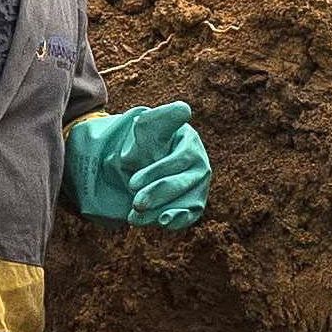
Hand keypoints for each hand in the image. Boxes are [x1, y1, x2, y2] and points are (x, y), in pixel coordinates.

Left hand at [65, 100, 209, 228]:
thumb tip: (184, 109)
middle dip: (156, 195)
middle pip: (180, 183)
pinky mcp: (195, 203)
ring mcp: (199, 184)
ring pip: (185, 202)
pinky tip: (161, 222)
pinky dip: (177, 220)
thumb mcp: (147, 127)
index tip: (132, 183)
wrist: (143, 164)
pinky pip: (191, 214)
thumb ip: (161, 118)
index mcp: (189, 142)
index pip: (176, 160)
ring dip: (160, 211)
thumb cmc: (146, 143)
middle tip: (134, 203)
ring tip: (135, 217)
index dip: (155, 172)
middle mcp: (199, 163)